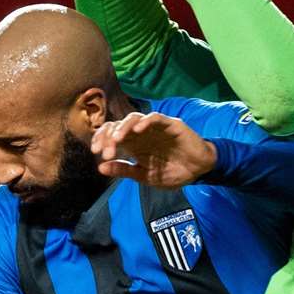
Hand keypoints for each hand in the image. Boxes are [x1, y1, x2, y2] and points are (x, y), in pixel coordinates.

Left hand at [91, 112, 215, 187]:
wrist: (198, 171)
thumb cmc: (172, 172)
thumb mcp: (144, 176)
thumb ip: (124, 171)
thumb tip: (101, 168)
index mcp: (133, 145)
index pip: (111, 135)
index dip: (101, 140)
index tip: (96, 152)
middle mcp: (141, 133)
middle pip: (119, 125)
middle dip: (108, 136)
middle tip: (105, 150)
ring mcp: (155, 127)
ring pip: (134, 118)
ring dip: (123, 127)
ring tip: (117, 139)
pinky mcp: (170, 124)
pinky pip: (155, 117)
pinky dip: (145, 121)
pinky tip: (138, 130)